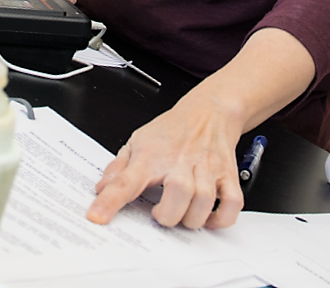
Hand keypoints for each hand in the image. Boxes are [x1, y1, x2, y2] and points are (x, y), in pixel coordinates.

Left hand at [86, 94, 243, 229]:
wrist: (208, 111)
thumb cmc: (172, 129)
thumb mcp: (138, 141)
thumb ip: (118, 167)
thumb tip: (100, 189)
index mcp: (151, 156)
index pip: (126, 181)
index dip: (110, 201)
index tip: (97, 216)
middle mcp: (180, 162)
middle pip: (177, 193)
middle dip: (167, 215)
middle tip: (161, 213)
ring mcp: (207, 169)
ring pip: (203, 201)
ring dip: (191, 217)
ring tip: (182, 214)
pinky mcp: (227, 175)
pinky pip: (231, 204)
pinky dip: (220, 219)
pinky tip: (207, 217)